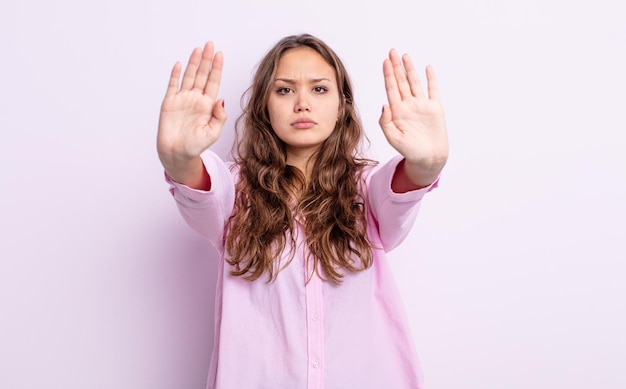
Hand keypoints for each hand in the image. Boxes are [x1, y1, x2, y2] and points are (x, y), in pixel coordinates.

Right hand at [157, 42, 225, 166]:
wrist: (177, 154)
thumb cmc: (195, 146)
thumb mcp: (212, 133)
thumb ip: (219, 117)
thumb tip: (221, 100)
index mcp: (207, 106)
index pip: (213, 82)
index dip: (216, 69)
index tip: (220, 55)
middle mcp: (196, 99)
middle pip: (202, 75)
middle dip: (206, 60)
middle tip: (210, 45)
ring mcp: (182, 100)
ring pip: (189, 77)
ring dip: (193, 63)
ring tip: (198, 49)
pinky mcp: (169, 103)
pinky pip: (173, 86)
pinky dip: (176, 75)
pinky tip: (180, 64)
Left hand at [379, 49, 447, 183]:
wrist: (428, 158)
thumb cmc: (410, 151)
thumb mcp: (394, 138)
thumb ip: (386, 122)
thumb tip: (384, 105)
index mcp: (397, 112)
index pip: (391, 89)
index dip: (388, 75)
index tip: (385, 62)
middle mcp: (408, 105)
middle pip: (401, 82)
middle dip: (396, 67)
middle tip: (392, 51)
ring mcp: (422, 105)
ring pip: (415, 83)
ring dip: (410, 69)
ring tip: (405, 56)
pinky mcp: (435, 108)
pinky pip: (433, 90)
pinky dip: (431, 79)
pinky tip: (427, 68)